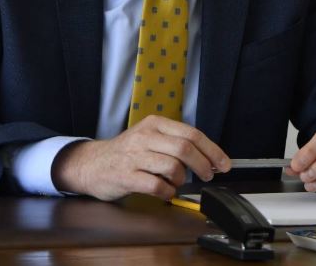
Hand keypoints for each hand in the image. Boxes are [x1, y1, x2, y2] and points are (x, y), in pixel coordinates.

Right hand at [51, 116, 229, 200]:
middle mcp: (145, 136)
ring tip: (176, 182)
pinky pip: (156, 185)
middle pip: (185, 149)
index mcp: (155, 124)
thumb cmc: (127, 152)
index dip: (212, 150)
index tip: (224, 164)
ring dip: (182, 179)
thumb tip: (209, 157)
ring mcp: (134, 156)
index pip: (192, 134)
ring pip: (172, 166)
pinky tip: (165, 191)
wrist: (92, 163)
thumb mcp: (150, 137)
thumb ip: (175, 142)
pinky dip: (167, 191)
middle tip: (208, 175)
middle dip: (203, 165)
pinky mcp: (126, 175)